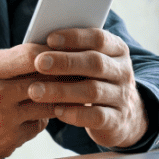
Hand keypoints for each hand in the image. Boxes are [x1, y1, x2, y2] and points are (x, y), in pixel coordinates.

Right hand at [0, 45, 58, 158]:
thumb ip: (2, 60)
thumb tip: (36, 52)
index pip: (30, 55)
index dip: (51, 52)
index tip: (60, 51)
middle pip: (46, 80)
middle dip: (62, 75)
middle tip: (74, 71)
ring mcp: (3, 120)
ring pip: (47, 104)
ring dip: (57, 98)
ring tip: (62, 91)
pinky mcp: (8, 141)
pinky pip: (38, 126)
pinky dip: (41, 118)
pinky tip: (36, 112)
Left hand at [27, 29, 148, 148]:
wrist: (123, 115)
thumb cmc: (94, 80)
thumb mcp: (89, 62)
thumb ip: (72, 52)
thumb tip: (38, 44)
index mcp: (117, 49)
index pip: (99, 38)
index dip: (75, 38)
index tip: (49, 38)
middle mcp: (123, 71)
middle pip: (95, 63)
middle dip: (65, 62)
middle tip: (39, 63)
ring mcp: (122, 96)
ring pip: (93, 91)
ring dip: (61, 90)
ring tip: (35, 90)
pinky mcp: (117, 120)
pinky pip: (97, 117)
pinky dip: (75, 114)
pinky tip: (56, 111)